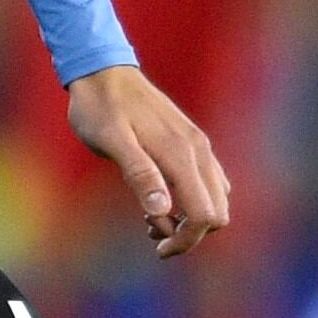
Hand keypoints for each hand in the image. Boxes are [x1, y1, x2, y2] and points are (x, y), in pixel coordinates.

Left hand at [65, 64, 231, 259]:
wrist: (102, 72)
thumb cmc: (99, 108)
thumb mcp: (111, 141)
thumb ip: (139, 174)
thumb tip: (163, 211)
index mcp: (182, 155)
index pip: (206, 215)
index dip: (186, 239)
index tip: (155, 246)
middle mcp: (199, 152)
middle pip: (217, 212)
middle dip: (188, 233)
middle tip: (148, 229)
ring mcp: (198, 147)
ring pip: (214, 199)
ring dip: (187, 218)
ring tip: (147, 215)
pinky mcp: (191, 144)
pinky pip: (205, 183)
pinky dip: (188, 200)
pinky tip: (156, 197)